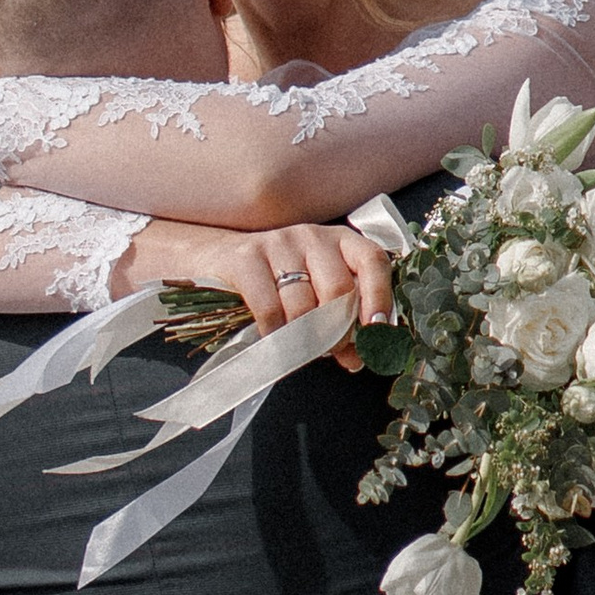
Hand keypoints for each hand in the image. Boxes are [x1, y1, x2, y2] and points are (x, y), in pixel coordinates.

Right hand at [118, 215, 395, 356]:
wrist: (215, 260)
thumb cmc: (276, 283)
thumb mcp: (313, 291)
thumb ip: (339, 318)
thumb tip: (358, 359)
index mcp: (339, 241)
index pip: (372, 260)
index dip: (380, 296)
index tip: (378, 330)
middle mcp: (312, 236)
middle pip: (337, 289)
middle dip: (338, 332)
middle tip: (334, 355)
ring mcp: (278, 243)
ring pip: (303, 304)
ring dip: (304, 338)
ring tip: (299, 350)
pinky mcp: (246, 257)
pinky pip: (269, 308)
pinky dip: (274, 334)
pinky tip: (272, 341)